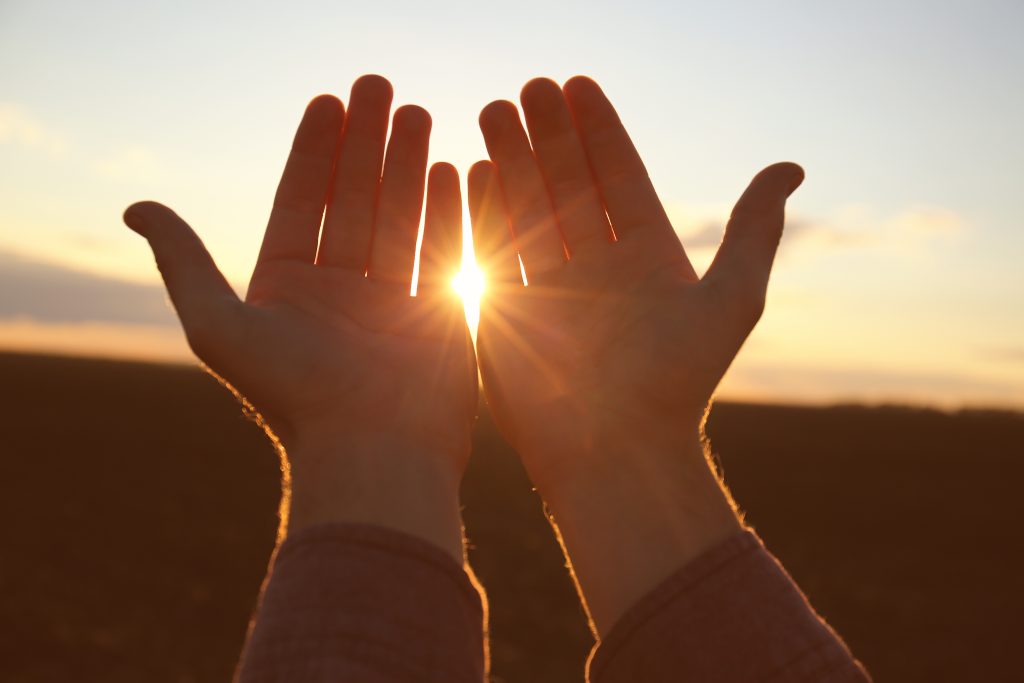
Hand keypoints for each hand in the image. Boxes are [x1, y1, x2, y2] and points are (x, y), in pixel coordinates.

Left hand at [124, 76, 474, 558]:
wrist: (374, 456)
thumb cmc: (294, 395)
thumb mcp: (217, 323)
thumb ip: (184, 261)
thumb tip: (137, 206)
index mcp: (289, 291)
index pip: (301, 204)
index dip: (313, 152)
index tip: (328, 103)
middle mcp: (339, 294)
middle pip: (354, 201)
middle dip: (367, 144)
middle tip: (379, 87)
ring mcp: (391, 304)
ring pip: (400, 219)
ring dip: (409, 165)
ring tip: (420, 112)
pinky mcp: (437, 318)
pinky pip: (441, 252)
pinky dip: (447, 210)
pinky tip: (452, 168)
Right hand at [470, 77, 803, 629]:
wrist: (617, 454)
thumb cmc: (678, 383)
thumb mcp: (732, 299)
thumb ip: (753, 229)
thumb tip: (791, 165)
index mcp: (646, 258)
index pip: (620, 178)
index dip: (600, 131)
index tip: (579, 85)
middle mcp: (597, 268)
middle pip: (570, 185)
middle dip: (549, 134)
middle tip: (531, 87)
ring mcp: (551, 290)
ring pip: (529, 211)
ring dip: (512, 159)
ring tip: (496, 110)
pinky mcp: (512, 316)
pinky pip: (496, 253)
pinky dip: (485, 212)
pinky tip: (474, 170)